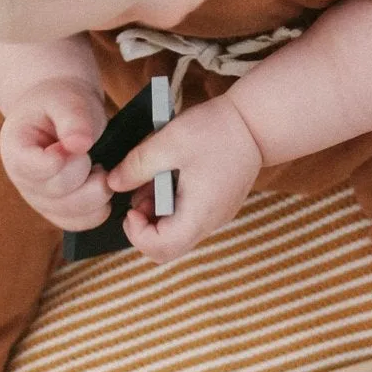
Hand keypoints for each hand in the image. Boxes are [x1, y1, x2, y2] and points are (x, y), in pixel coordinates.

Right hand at [0, 77, 110, 229]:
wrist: (60, 114)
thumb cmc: (61, 104)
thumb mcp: (68, 100)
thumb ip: (73, 118)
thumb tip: (80, 145)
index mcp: (15, 149)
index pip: (35, 168)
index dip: (63, 159)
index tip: (76, 144)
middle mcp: (22, 181)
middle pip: (59, 192)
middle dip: (85, 170)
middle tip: (93, 152)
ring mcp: (40, 201)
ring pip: (74, 213)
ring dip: (97, 190)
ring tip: (98, 166)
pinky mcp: (59, 213)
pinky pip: (82, 222)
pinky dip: (100, 207)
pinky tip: (101, 183)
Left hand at [105, 94, 263, 263]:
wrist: (256, 122)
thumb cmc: (216, 130)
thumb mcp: (168, 143)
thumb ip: (137, 166)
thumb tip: (114, 183)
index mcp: (199, 214)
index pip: (161, 249)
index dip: (137, 235)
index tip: (130, 209)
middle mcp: (209, 223)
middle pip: (168, 247)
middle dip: (145, 225)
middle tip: (140, 195)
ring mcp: (216, 216)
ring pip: (177, 232)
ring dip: (157, 212)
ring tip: (154, 178)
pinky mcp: (218, 206)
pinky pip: (188, 217)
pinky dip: (171, 204)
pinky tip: (169, 176)